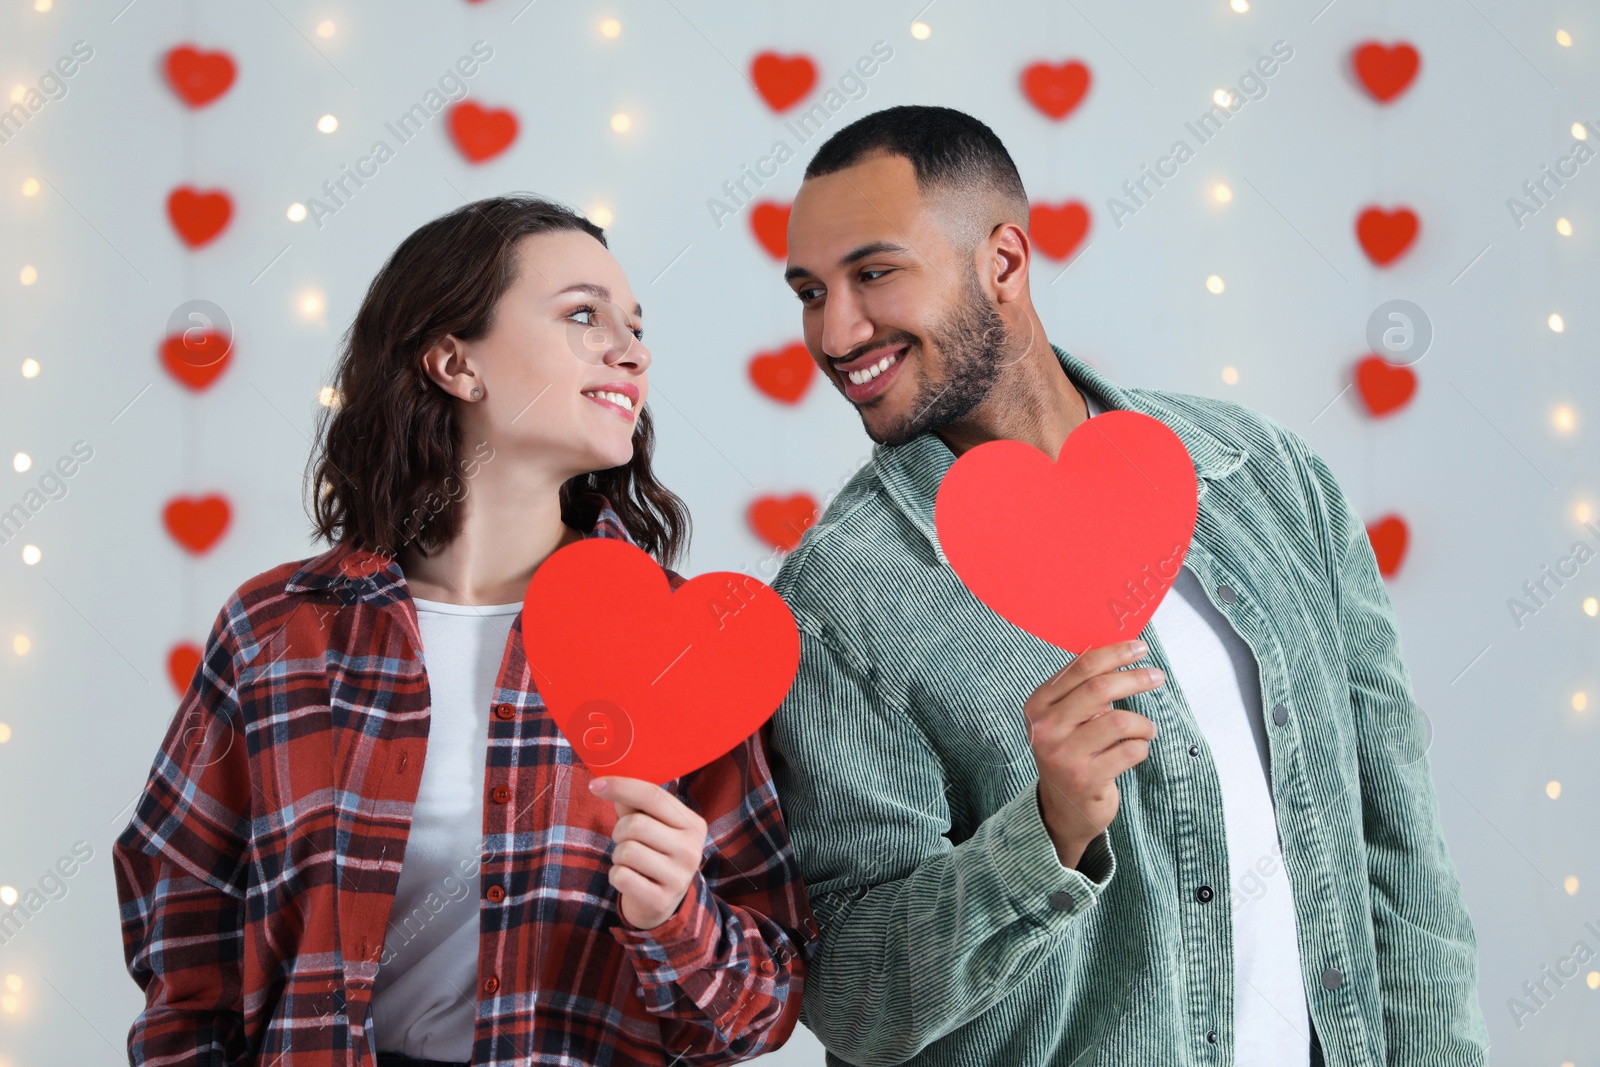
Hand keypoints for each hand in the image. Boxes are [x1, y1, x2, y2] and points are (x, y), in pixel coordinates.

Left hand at [590, 776, 708, 929]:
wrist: (661, 902)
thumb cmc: (653, 852)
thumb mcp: (651, 825)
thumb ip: (633, 803)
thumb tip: (605, 781)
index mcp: (693, 824)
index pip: (654, 796)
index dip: (621, 787)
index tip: (596, 785)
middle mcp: (692, 850)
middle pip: (636, 824)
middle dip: (619, 831)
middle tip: (625, 840)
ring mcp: (679, 877)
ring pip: (626, 851)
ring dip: (618, 856)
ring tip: (630, 862)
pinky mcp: (661, 900)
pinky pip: (621, 876)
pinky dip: (616, 875)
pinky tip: (629, 879)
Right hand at [1025, 639, 1164, 868]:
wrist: (1064, 808)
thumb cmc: (1072, 752)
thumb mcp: (1065, 718)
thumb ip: (1083, 688)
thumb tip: (1121, 652)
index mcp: (1038, 705)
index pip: (1080, 668)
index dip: (1114, 653)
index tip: (1140, 648)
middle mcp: (1045, 729)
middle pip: (1100, 689)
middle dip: (1135, 678)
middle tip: (1156, 676)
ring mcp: (1063, 756)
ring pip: (1120, 721)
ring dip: (1143, 723)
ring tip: (1147, 729)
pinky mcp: (1086, 779)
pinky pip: (1130, 751)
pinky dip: (1141, 747)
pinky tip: (1136, 750)